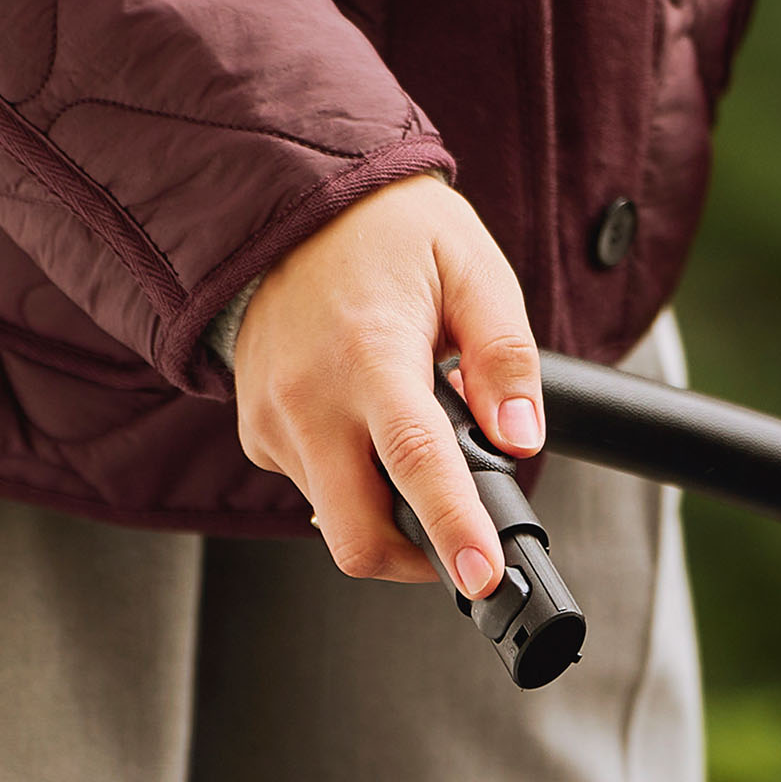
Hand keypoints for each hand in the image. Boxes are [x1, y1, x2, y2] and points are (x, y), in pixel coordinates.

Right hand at [233, 174, 544, 595]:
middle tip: (463, 545)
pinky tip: (371, 430)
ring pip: (337, 519)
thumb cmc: (384, 232)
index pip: (416, 463)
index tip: (481, 577)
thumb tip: (522, 437)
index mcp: (370, 355)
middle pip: (358, 534)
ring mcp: (273, 420)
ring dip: (387, 512)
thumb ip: (507, 358)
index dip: (453, 531)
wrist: (284, 204)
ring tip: (415, 443)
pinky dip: (355, 482)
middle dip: (415, 561)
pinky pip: (315, 488)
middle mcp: (309, 398)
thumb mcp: (473, 271)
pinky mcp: (258, 432)